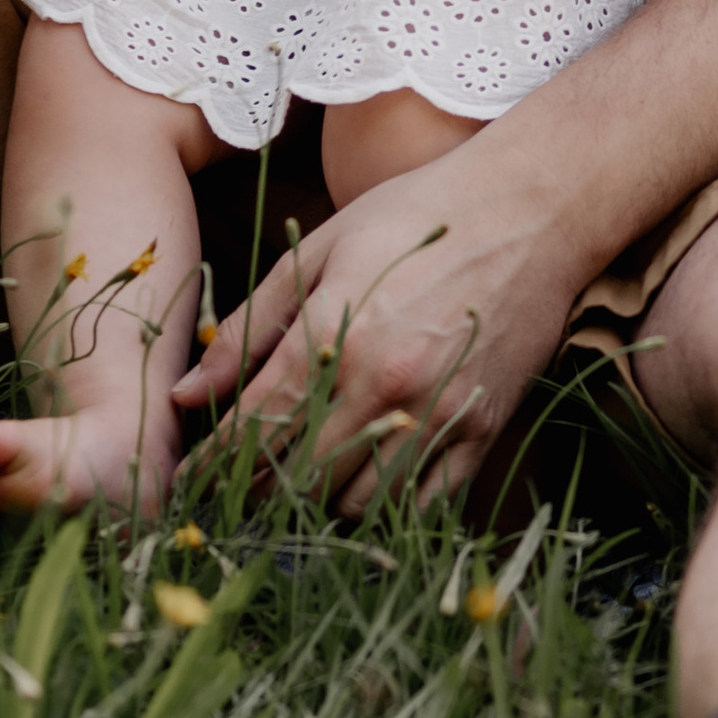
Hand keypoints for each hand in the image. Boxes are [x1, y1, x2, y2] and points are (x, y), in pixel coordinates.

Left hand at [173, 129, 581, 512]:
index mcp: (332, 333)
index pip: (253, 428)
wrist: (530, 208)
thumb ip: (252, 323)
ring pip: (354, 503)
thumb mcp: (321, 247)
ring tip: (299, 486)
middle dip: (257, 491)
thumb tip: (187, 394)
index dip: (214, 464)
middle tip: (239, 491)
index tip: (193, 482)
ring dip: (318, 504)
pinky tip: (363, 487)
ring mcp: (435, 413)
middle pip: (297, 478)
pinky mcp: (480, 432)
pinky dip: (383, 509)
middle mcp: (382, 383)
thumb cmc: (414, 215)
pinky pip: (419, 506)